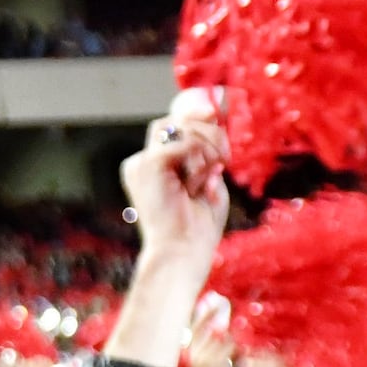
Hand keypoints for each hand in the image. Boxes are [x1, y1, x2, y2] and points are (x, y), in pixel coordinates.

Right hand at [98, 104, 230, 366]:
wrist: (182, 253)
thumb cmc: (197, 228)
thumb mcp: (208, 183)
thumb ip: (208, 153)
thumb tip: (213, 120)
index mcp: (152, 169)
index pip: (172, 128)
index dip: (195, 116)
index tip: (218, 114)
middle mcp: (141, 163)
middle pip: (173, 121)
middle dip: (205, 127)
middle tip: (225, 150)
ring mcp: (141, 164)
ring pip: (179, 128)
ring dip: (208, 144)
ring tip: (217, 170)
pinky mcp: (148, 166)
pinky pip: (184, 143)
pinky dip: (201, 158)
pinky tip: (202, 181)